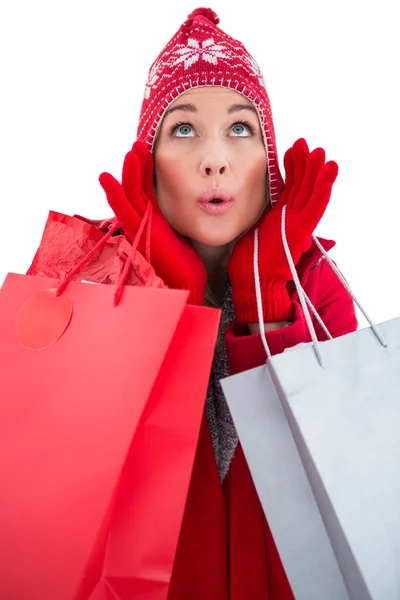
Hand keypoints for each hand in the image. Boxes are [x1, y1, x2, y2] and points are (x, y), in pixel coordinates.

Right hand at [99, 141, 206, 304]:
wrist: (186, 286)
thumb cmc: (186, 268)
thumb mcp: (180, 239)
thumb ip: (173, 225)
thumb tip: (181, 214)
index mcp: (151, 224)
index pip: (145, 193)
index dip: (144, 173)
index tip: (147, 155)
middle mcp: (142, 224)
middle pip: (134, 190)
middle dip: (136, 167)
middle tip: (138, 145)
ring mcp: (139, 228)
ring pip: (129, 194)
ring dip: (130, 171)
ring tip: (132, 149)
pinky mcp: (140, 233)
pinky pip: (125, 209)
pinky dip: (115, 192)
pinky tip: (108, 176)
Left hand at [228, 138, 337, 322]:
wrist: (251, 281)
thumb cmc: (249, 261)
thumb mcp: (253, 231)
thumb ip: (261, 217)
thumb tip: (258, 209)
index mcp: (282, 218)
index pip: (290, 188)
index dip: (291, 168)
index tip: (289, 151)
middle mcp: (292, 219)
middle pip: (302, 186)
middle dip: (304, 164)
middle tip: (304, 143)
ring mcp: (298, 224)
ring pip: (311, 191)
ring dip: (316, 170)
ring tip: (319, 150)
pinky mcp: (301, 230)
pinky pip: (316, 204)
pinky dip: (324, 186)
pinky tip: (329, 168)